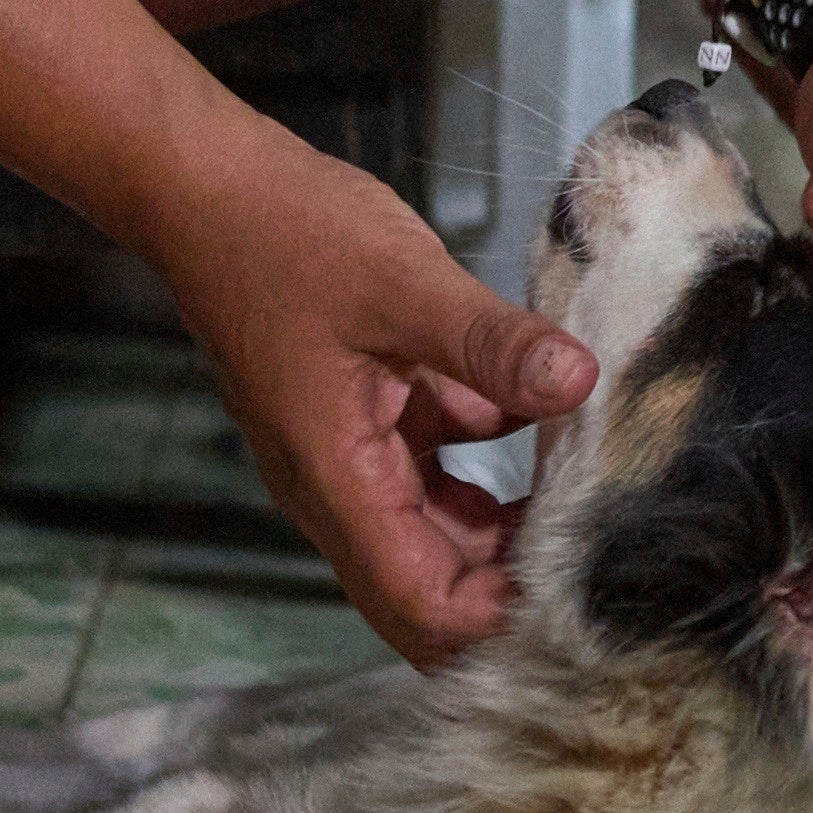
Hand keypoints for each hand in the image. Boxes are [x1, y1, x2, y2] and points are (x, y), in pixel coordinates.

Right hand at [150, 134, 596, 657]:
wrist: (209, 194)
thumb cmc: (287, 237)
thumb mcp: (404, 283)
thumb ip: (491, 343)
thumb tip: (579, 383)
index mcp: (338, 480)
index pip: (422, 604)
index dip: (498, 618)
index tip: (579, 587)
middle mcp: (338, 491)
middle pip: (431, 591)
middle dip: (511, 590)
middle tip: (603, 555)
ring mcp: (350, 461)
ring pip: (439, 537)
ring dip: (508, 532)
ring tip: (590, 495)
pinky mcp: (367, 426)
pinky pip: (437, 476)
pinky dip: (491, 467)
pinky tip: (548, 420)